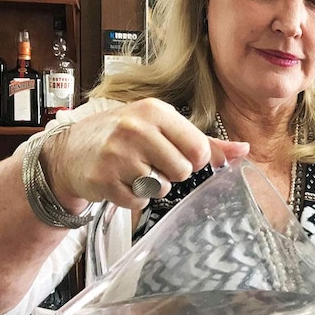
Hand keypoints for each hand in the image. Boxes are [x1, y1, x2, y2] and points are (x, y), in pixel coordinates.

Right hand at [43, 98, 248, 209]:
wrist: (70, 150)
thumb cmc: (122, 135)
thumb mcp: (162, 127)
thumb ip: (205, 141)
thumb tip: (244, 150)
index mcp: (155, 111)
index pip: (199, 149)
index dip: (195, 161)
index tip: (180, 157)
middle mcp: (136, 129)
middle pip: (183, 171)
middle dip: (172, 174)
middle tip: (152, 164)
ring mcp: (117, 154)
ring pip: (162, 188)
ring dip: (151, 187)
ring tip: (134, 171)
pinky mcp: (104, 179)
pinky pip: (138, 202)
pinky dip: (132, 199)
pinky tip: (120, 182)